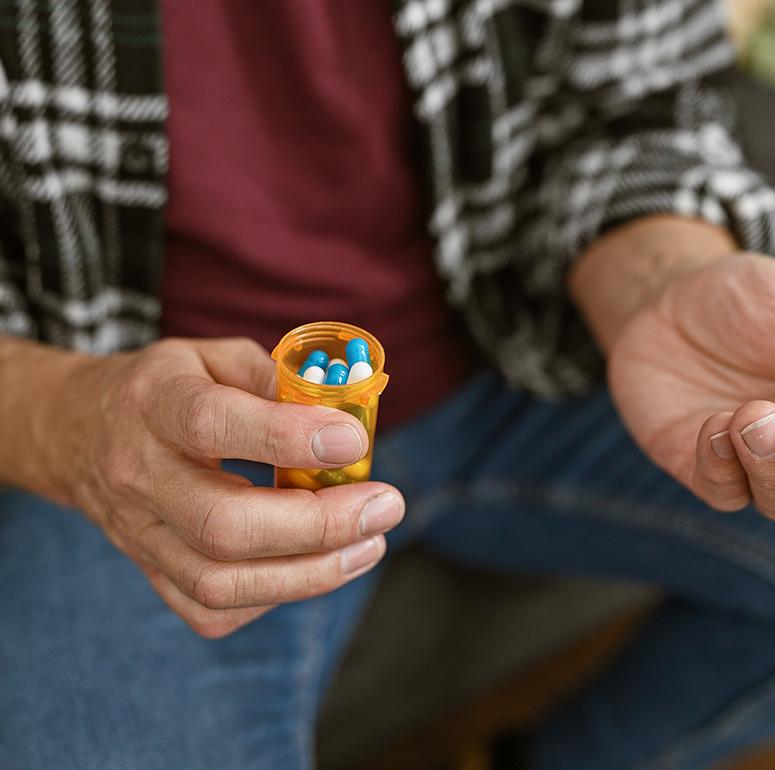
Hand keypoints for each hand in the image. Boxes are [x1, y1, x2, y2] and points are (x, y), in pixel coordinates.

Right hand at [46, 337, 404, 636]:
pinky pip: (209, 609)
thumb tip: (349, 415)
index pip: (212, 424)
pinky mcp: (149, 571)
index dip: (289, 437)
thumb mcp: (217, 356)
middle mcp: (138, 473)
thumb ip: (279, 379)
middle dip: (319, 525)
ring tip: (369, 546)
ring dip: (309, 573)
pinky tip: (312, 567)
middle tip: (385, 508)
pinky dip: (271, 597)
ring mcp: (139, 533)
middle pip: (223, 525)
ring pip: (219, 582)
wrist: (78, 430)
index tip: (353, 442)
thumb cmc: (170, 388)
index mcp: (155, 402)